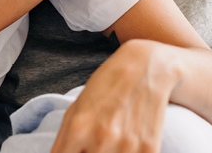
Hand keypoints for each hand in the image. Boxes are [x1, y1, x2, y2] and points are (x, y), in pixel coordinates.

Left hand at [51, 39, 179, 152]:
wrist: (146, 66)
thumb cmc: (106, 87)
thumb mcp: (75, 109)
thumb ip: (63, 143)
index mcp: (78, 128)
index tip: (76, 150)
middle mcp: (101, 138)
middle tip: (94, 143)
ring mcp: (127, 146)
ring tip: (111, 141)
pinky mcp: (149, 149)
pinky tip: (127, 143)